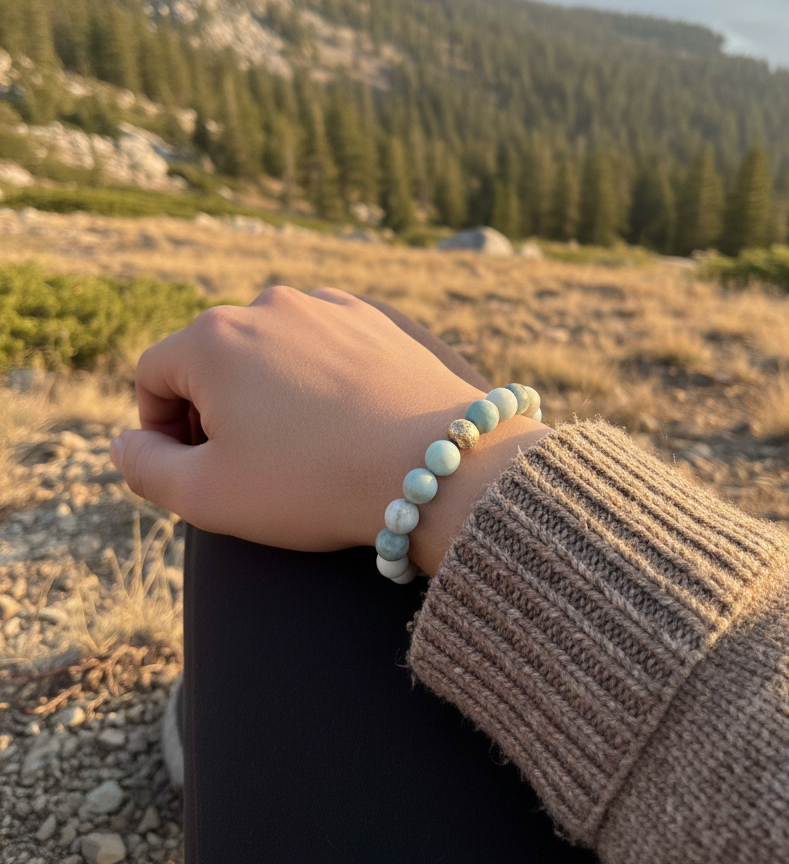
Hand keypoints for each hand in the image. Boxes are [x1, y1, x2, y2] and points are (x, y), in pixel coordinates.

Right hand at [111, 286, 549, 568]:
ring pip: (271, 350)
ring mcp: (329, 306)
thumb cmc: (315, 483)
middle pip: (213, 358)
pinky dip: (318, 380)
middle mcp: (268, 304)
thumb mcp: (207, 496)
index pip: (154, 376)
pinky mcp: (377, 319)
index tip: (192, 467)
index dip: (161, 428)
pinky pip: (324, 347)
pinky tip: (342, 421)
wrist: (440, 466)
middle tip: (246, 465)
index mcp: (213, 338)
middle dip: (214, 410)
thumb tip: (122, 441)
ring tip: (299, 446)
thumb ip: (143, 468)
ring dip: (268, 393)